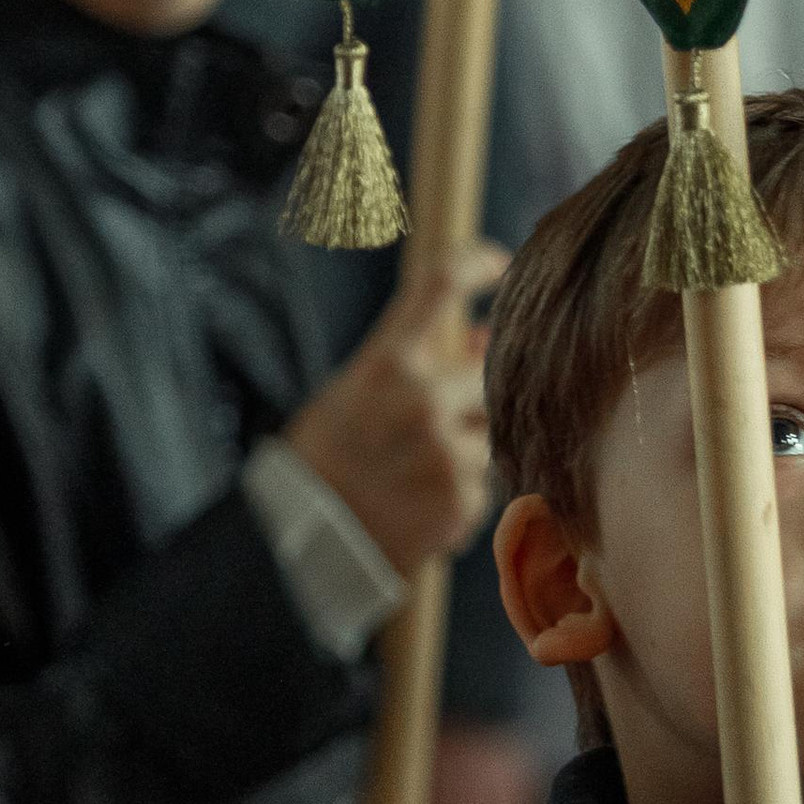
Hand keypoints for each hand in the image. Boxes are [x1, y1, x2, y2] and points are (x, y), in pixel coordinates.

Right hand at [283, 244, 500, 577]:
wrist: (305, 541)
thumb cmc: (326, 457)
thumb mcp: (357, 392)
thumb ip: (421, 361)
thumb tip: (485, 335)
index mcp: (387, 363)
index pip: (441, 284)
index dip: (475, 263)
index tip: (498, 262)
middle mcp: (423, 401)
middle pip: (486, 370)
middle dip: (468, 391)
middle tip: (427, 420)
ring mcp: (447, 452)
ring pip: (488, 430)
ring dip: (464, 442)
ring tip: (412, 468)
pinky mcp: (463, 499)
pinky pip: (483, 481)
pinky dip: (459, 488)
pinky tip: (417, 499)